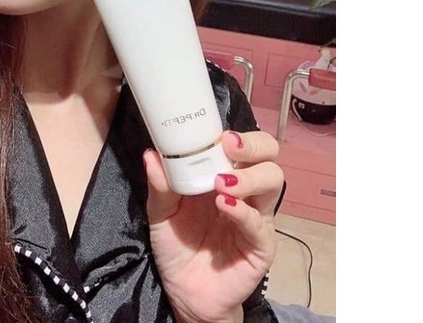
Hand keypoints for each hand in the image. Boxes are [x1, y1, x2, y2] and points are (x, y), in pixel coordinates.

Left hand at [144, 130, 282, 322]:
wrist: (185, 292)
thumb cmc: (178, 245)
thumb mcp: (161, 213)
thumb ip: (160, 185)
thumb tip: (151, 154)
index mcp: (224, 174)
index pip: (244, 145)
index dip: (236, 134)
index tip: (218, 132)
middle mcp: (246, 191)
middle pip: (268, 156)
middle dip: (254, 146)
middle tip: (229, 146)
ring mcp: (256, 217)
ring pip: (272, 183)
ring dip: (249, 177)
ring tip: (221, 181)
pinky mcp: (260, 246)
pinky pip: (259, 224)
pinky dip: (242, 211)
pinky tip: (224, 205)